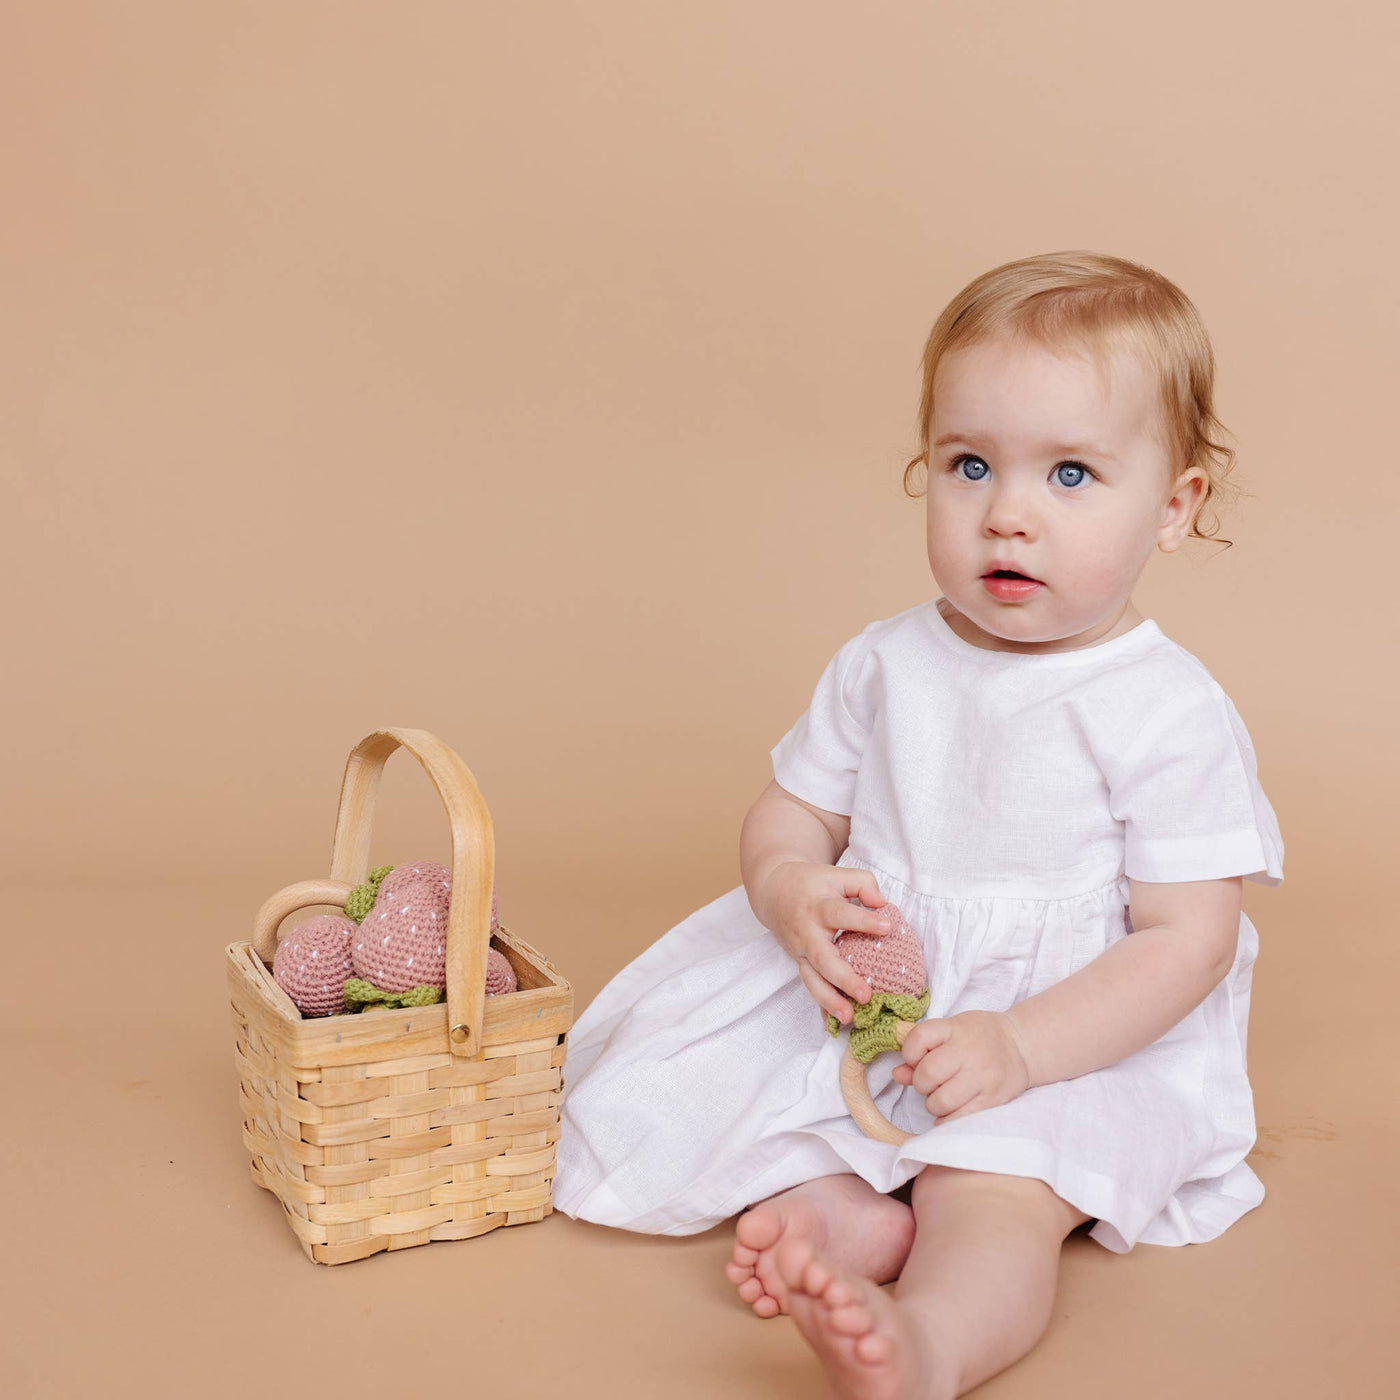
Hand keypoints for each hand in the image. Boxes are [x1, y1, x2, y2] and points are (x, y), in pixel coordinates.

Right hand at [758, 861, 888, 1027]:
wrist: (773, 892)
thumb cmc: (813, 884)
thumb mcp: (837, 875)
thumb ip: (863, 884)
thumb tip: (883, 904)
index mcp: (818, 907)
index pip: (841, 914)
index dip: (863, 920)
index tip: (887, 926)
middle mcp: (807, 933)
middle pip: (823, 958)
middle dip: (843, 978)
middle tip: (866, 994)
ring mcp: (801, 953)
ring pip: (812, 980)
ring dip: (829, 1001)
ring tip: (849, 1018)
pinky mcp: (800, 965)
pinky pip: (811, 988)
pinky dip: (821, 1007)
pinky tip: (833, 1025)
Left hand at [889, 1010, 1031, 1122]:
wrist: (1021, 1045)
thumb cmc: (979, 1036)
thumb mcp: (950, 1030)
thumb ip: (921, 1049)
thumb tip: (897, 1074)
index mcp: (956, 1029)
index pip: (918, 1038)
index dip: (909, 1052)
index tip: (915, 1057)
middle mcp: (970, 1053)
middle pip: (927, 1074)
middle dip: (921, 1082)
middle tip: (931, 1081)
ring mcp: (983, 1078)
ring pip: (940, 1102)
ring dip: (934, 1103)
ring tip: (943, 1095)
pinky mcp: (993, 1101)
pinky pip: (958, 1119)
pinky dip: (947, 1119)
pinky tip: (951, 1110)